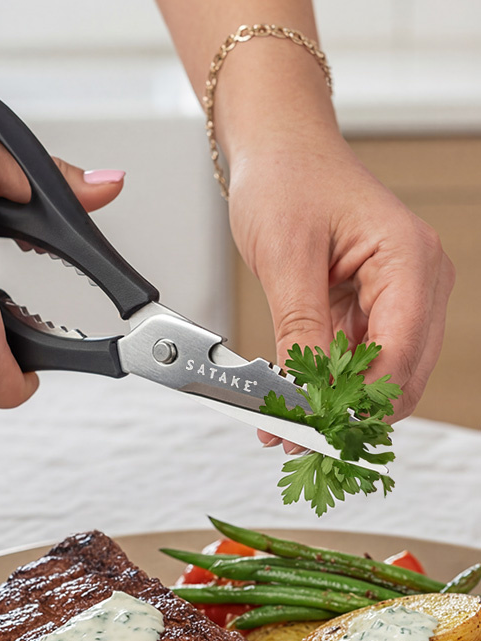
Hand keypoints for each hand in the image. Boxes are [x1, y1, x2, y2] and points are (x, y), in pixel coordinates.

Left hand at [226, 130, 454, 449]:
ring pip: (375, 373)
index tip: (313, 431)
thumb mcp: (287, 257)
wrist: (278, 149)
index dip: (358, 403)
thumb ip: (300, 329)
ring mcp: (395, 296)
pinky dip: (323, 381)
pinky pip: (353, 357)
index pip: (399, 357)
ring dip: (332, 403)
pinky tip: (289, 398)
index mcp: (410, 263)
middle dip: (347, 412)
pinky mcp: (367, 305)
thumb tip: (303, 392)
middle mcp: (415, 283)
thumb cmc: (288, 179)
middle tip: (294, 438)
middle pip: (398, 375)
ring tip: (282, 425)